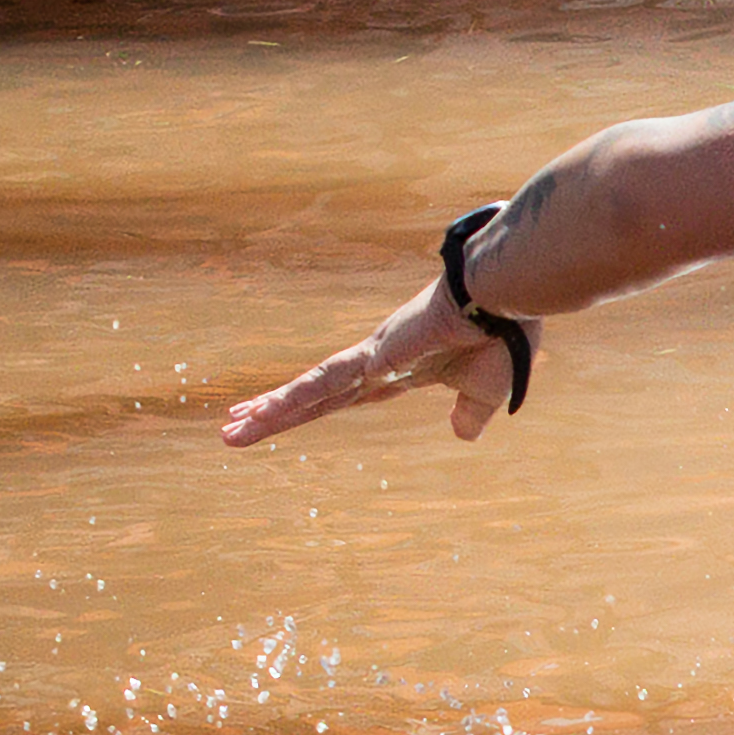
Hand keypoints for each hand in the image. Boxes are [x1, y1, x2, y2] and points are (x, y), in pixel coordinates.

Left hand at [220, 282, 526, 448]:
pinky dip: (294, 398)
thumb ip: (470, 413)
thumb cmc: (503, 335)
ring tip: (229, 431)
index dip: (312, 409)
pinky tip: (265, 411)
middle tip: (233, 428)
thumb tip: (461, 435)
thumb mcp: (487, 391)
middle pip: (314, 396)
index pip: (344, 396)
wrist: (504, 299)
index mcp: (400, 370)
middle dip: (276, 413)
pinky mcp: (371, 354)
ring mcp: (368, 357)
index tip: (284, 415)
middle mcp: (374, 362)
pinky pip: (325, 382)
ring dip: (270, 412)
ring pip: (309, 390)